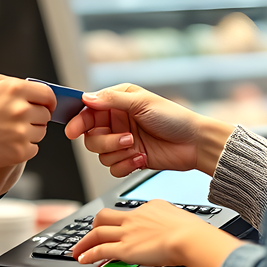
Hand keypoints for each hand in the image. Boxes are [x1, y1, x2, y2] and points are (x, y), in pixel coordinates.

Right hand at [0, 75, 53, 168]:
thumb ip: (12, 82)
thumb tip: (34, 89)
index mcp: (15, 90)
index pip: (47, 95)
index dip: (48, 101)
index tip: (46, 106)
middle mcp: (20, 110)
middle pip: (45, 115)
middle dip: (36, 116)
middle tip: (20, 120)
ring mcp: (21, 132)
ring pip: (41, 132)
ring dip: (31, 132)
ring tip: (10, 132)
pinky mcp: (19, 152)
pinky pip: (34, 148)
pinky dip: (24, 147)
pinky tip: (7, 143)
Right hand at [65, 84, 230, 177]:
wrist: (194, 143)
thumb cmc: (174, 118)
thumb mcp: (142, 102)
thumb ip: (111, 100)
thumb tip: (87, 98)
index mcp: (117, 103)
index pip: (88, 111)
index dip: (79, 120)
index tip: (73, 130)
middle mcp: (117, 122)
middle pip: (90, 137)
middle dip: (105, 141)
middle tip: (126, 139)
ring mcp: (122, 142)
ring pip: (100, 154)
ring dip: (117, 153)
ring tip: (136, 148)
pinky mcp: (129, 159)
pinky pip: (113, 168)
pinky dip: (125, 165)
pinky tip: (141, 159)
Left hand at [72, 200, 213, 266]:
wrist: (190, 238)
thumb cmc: (191, 231)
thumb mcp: (180, 216)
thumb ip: (169, 219)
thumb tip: (171, 226)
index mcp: (149, 207)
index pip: (128, 212)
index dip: (120, 222)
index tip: (117, 229)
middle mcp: (134, 217)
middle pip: (105, 216)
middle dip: (94, 226)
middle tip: (91, 234)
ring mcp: (128, 232)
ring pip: (97, 232)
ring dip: (85, 242)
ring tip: (78, 250)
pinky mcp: (125, 248)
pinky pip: (100, 250)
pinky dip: (88, 254)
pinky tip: (83, 259)